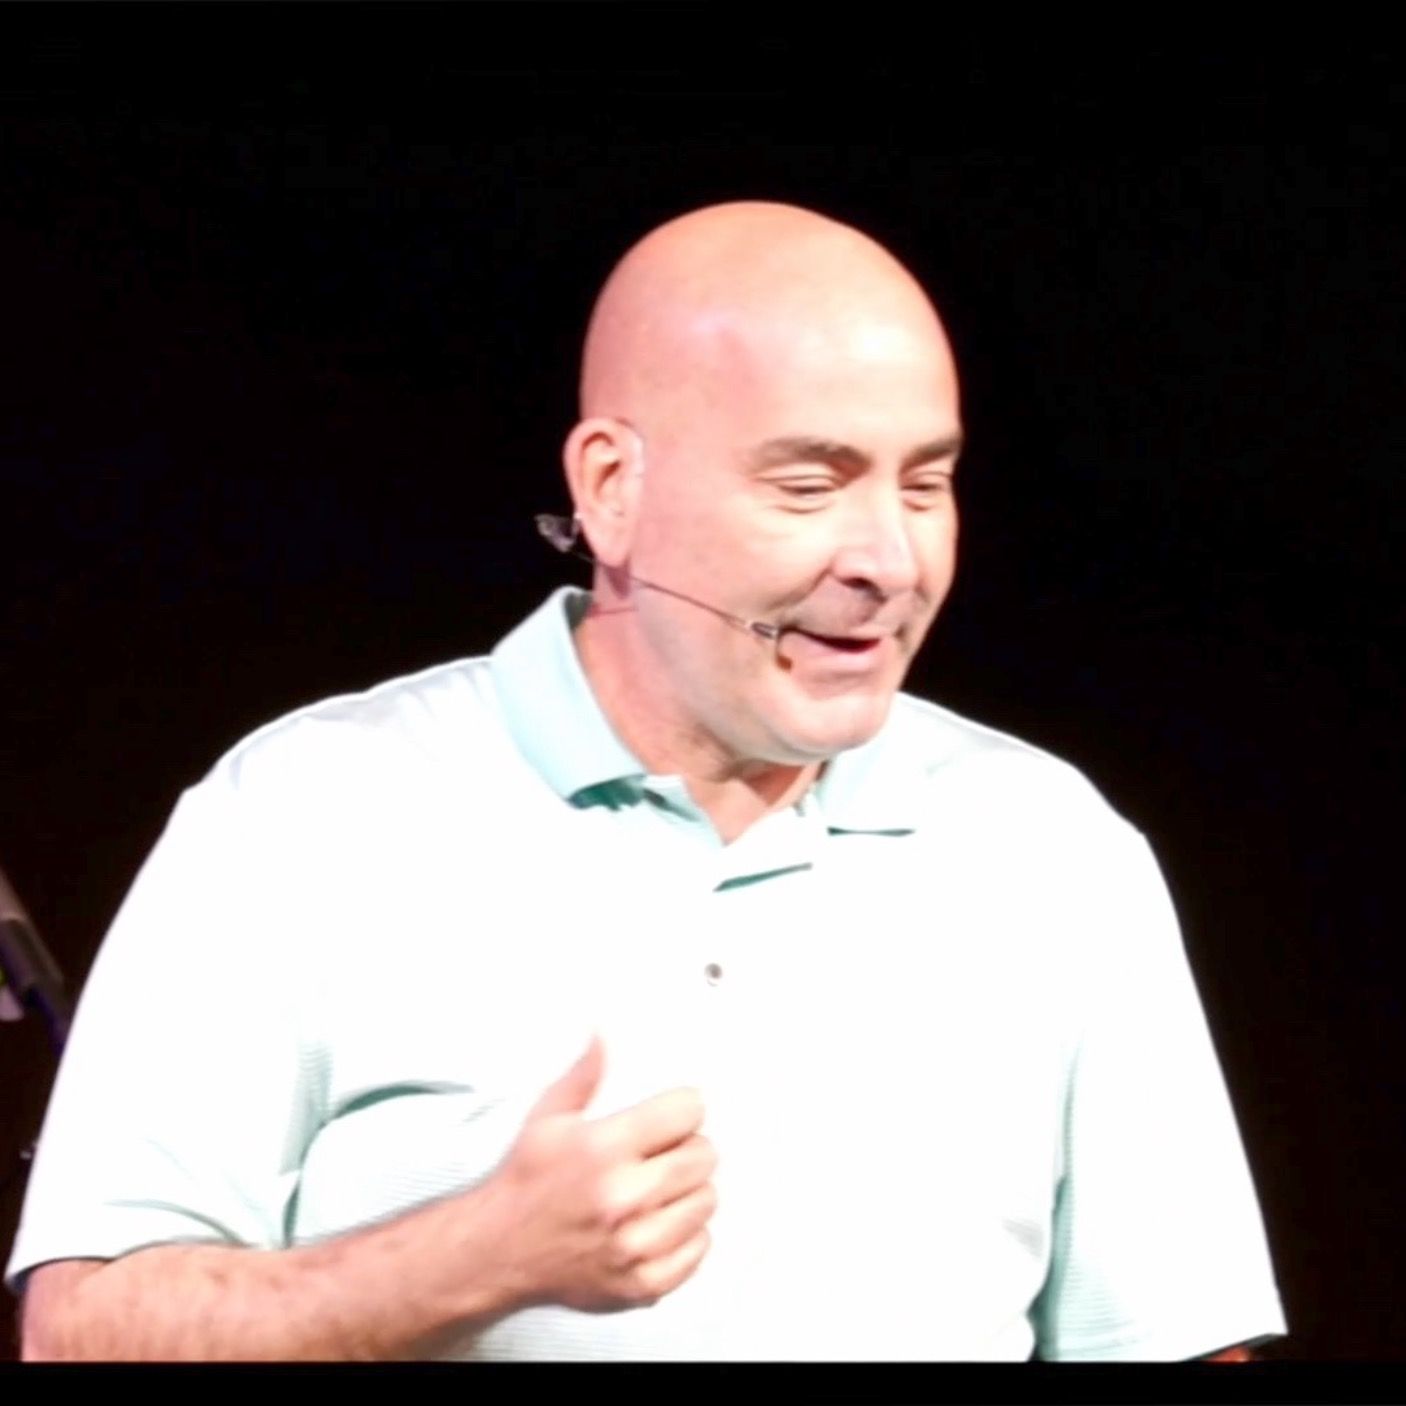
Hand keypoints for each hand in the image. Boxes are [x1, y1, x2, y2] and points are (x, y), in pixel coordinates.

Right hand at [483, 1037, 716, 1313]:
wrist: (496, 1252)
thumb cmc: (525, 1184)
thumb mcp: (548, 1118)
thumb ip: (583, 1075)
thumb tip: (602, 1036)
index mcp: (603, 1150)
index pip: (687, 1113)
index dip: (682, 1110)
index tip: (673, 1115)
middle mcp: (622, 1198)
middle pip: (703, 1156)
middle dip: (688, 1147)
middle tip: (664, 1153)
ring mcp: (634, 1245)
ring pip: (706, 1201)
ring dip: (689, 1191)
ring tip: (659, 1189)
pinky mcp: (642, 1283)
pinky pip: (699, 1248)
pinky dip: (687, 1235)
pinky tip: (660, 1223)